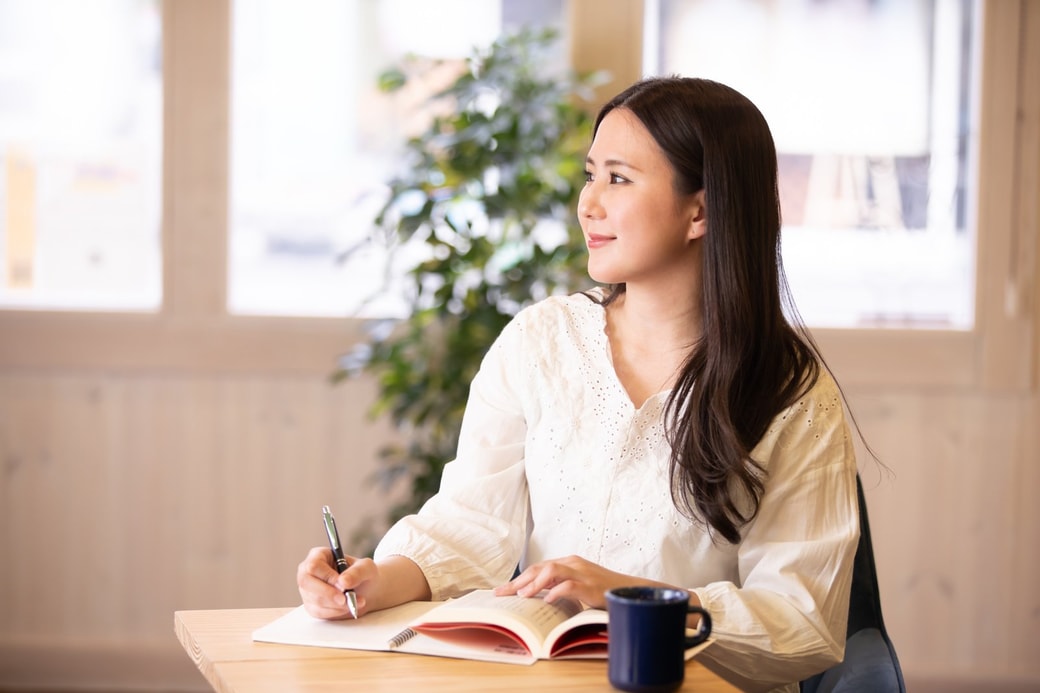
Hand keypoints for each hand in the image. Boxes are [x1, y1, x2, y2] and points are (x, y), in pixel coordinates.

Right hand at [296, 546, 374, 619]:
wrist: (366, 590)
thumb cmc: (363, 574)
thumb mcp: (366, 568)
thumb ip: (357, 572)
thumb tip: (343, 581)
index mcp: (319, 555)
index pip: (314, 565)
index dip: (327, 577)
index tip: (343, 586)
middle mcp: (308, 572)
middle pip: (307, 583)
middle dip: (328, 594)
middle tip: (345, 600)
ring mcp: (307, 590)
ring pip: (315, 600)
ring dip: (336, 605)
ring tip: (354, 601)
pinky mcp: (311, 605)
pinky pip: (319, 612)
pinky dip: (335, 612)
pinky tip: (347, 607)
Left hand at [494, 555, 661, 608]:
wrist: (630, 591)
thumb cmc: (603, 591)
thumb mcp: (578, 587)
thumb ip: (559, 587)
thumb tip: (536, 596)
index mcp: (569, 563)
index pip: (538, 568)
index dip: (519, 579)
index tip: (502, 591)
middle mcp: (574, 563)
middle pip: (540, 567)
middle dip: (519, 581)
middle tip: (502, 593)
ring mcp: (583, 573)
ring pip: (552, 570)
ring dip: (535, 583)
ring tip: (522, 595)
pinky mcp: (591, 586)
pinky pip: (570, 585)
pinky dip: (556, 591)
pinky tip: (547, 600)